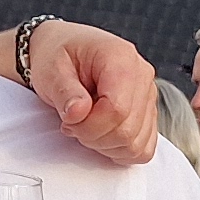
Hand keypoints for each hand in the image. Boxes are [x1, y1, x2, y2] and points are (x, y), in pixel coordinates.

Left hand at [26, 22, 159, 165]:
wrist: (64, 48)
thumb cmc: (58, 56)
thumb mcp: (51, 70)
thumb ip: (65, 92)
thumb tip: (78, 114)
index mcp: (121, 57)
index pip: (116, 109)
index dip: (89, 126)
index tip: (68, 121)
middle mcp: (142, 75)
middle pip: (127, 130)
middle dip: (94, 137)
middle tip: (73, 125)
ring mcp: (148, 95)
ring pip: (136, 144)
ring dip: (105, 145)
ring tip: (86, 126)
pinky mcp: (148, 113)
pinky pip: (144, 148)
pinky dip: (120, 151)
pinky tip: (102, 135)